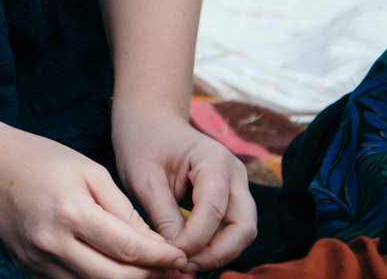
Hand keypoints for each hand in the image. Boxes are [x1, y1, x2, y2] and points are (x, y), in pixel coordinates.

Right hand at [0, 122, 189, 278]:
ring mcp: (37, 260)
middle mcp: (52, 243)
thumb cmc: (40, 158)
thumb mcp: (89, 171)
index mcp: (71, 212)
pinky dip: (95, 278)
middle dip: (149, 277)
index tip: (180, 257)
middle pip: (114, 278)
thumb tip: (154, 244)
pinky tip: (111, 267)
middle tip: (171, 270)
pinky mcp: (27, 267)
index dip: (161, 258)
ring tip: (146, 270)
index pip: (128, 249)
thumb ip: (122, 209)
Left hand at [112, 104, 255, 273]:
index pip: (214, 209)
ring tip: (185, 262)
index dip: (195, 239)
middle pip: (242, 226)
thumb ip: (163, 214)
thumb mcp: (143, 177)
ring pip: (242, 231)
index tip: (171, 255)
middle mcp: (234, 173)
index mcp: (213, 160)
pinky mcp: (231, 197)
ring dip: (219, 252)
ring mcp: (237, 185)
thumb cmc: (144, 143)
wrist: (150, 122)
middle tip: (183, 265)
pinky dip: (217, 244)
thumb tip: (176, 252)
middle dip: (216, 252)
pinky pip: (233, 228)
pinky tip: (191, 252)